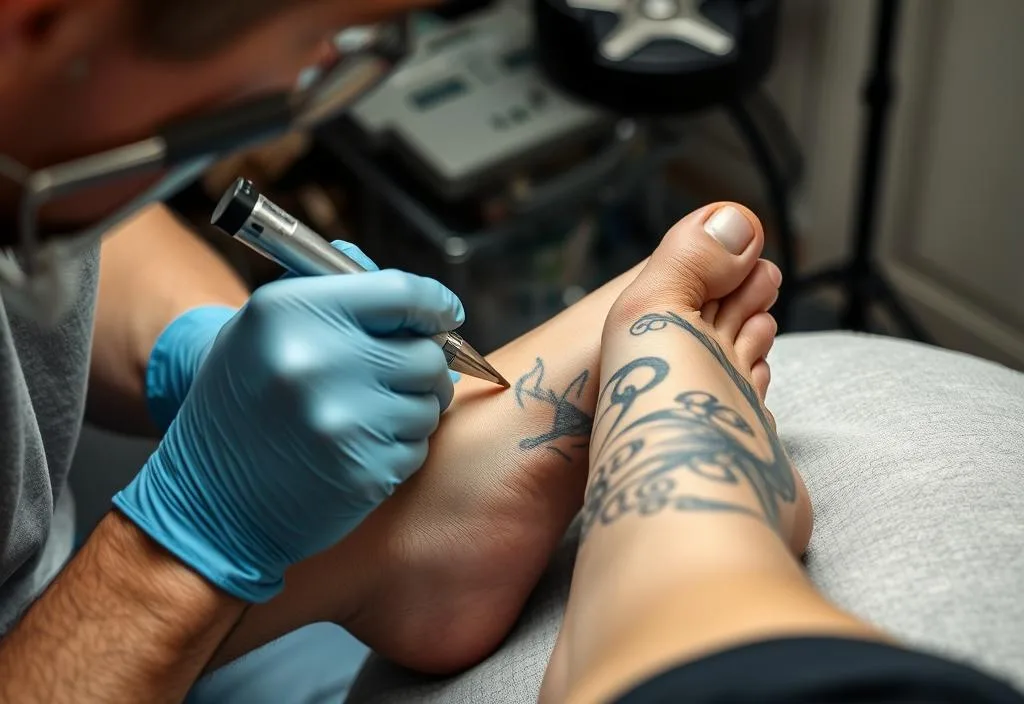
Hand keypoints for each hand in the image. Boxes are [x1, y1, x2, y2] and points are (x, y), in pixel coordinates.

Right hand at [116, 267, 463, 601]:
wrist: (209, 500)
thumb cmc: (243, 403)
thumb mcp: (263, 327)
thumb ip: (332, 292)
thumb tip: (413, 294)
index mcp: (291, 311)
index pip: (401, 292)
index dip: (435, 303)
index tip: (446, 313)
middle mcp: (317, 360)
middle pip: (427, 352)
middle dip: (425, 364)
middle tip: (401, 375)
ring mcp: (343, 420)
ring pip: (430, 403)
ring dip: (412, 409)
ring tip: (365, 417)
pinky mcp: (364, 470)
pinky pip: (417, 446)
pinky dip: (399, 448)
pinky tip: (357, 450)